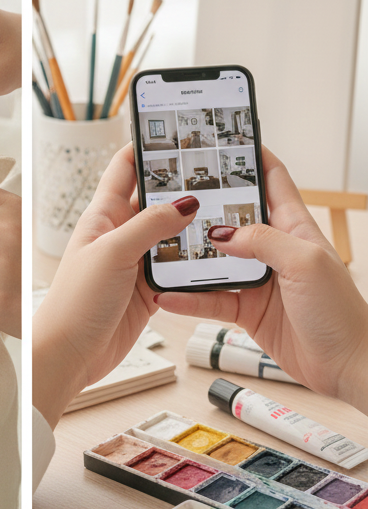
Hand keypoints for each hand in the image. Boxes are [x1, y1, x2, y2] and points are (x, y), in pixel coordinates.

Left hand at [32, 144, 196, 429]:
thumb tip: (184, 201)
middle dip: (182, 185)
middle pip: (155, 200)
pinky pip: (177, 267)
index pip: (125, 169)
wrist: (70, 354)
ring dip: (193, 226)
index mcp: (102, 215)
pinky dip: (195, 261)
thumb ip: (149, 225)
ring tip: (227, 209)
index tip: (173, 130)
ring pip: (171, 234)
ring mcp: (134, 261)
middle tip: (217, 171)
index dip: (146, 147)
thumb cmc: (74, 302)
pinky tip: (217, 254)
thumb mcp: (112, 253)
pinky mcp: (147, 288)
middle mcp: (119, 234)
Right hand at [154, 147, 367, 414]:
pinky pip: (209, 300)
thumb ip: (262, 240)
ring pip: (213, 260)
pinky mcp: (246, 310)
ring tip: (160, 245)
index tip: (225, 140)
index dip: (251, 158)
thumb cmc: (343, 314)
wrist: (349, 368)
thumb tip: (221, 234)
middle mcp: (273, 250)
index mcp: (294, 229)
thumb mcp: (304, 262)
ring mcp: (258, 280)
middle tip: (172, 193)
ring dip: (188, 255)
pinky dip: (187, 298)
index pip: (272, 181)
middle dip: (203, 206)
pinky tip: (168, 293)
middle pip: (231, 219)